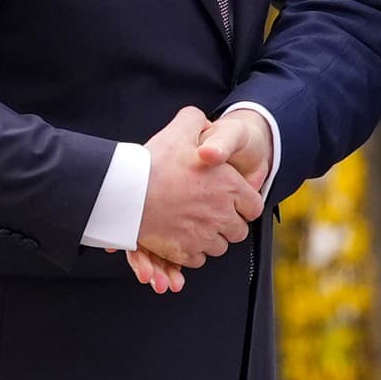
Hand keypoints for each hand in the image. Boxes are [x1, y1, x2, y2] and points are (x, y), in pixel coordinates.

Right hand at [126, 105, 262, 294]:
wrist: (127, 192)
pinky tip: (180, 236)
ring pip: (219, 246)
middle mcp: (222, 214)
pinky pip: (198, 259)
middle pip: (238, 231)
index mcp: (230, 186)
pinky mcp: (185, 252)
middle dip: (227, 224)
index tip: (231, 202)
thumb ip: (196, 121)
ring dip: (210, 238)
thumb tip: (203, 120)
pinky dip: (191, 251)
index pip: (253, 206)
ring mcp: (204, 236)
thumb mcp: (180, 130)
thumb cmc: (155, 162)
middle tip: (209, 214)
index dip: (243, 204)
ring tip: (193, 225)